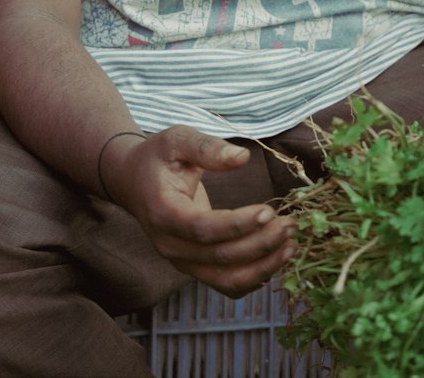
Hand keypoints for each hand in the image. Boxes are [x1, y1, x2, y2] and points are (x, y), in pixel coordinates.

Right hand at [99, 125, 295, 296]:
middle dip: (260, 244)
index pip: (203, 229)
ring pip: (225, 279)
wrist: (132, 180)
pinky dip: (253, 277)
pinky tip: (276, 260)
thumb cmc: (157, 157)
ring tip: (291, 245)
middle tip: (290, 224)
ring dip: (262, 266)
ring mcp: (181, 261)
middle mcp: (169, 246)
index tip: (269, 211)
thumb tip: (242, 157)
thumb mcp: (177, 139)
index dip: (237, 224)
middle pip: (219, 257)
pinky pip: (225, 283)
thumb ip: (207, 148)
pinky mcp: (193, 266)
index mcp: (163, 213)